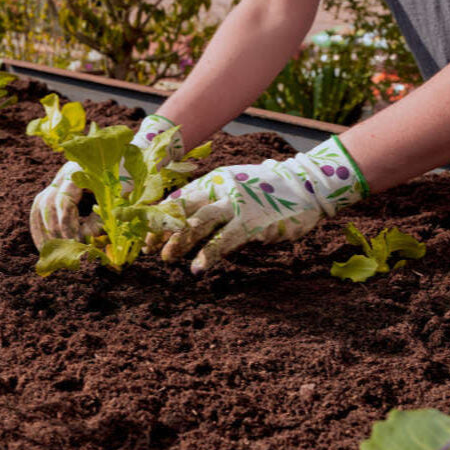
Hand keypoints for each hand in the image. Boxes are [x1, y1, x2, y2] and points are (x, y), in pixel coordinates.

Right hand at [29, 114, 182, 249]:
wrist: (126, 160)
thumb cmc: (125, 178)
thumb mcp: (117, 197)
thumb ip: (102, 217)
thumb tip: (86, 239)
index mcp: (80, 171)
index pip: (64, 200)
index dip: (67, 224)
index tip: (75, 241)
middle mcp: (65, 173)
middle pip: (47, 203)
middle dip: (54, 229)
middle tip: (63, 248)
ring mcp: (59, 180)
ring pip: (40, 205)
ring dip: (42, 229)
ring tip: (47, 250)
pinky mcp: (57, 188)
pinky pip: (40, 207)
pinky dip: (40, 225)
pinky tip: (43, 242)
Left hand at [149, 136, 367, 273]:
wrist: (305, 185)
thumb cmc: (266, 189)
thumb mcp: (235, 186)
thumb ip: (212, 200)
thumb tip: (185, 223)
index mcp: (214, 180)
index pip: (179, 198)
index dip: (159, 216)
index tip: (145, 234)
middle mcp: (221, 189)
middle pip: (183, 209)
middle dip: (163, 230)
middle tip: (149, 248)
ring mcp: (237, 204)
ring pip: (199, 222)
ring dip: (180, 241)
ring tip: (167, 258)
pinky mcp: (252, 222)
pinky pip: (226, 240)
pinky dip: (209, 255)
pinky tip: (198, 269)